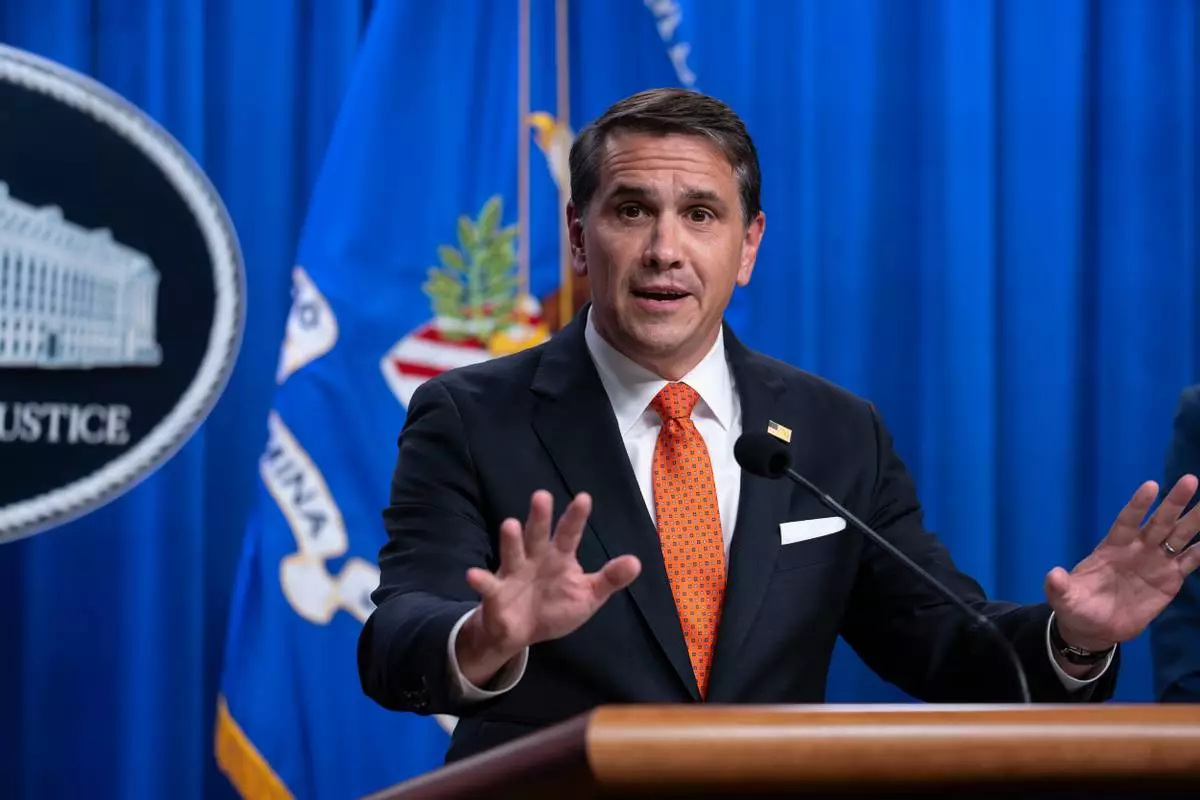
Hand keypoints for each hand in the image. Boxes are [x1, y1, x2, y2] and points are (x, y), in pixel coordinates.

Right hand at [455, 490, 640, 686]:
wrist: (522, 632)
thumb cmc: (555, 606)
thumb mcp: (587, 595)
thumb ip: (609, 579)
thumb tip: (637, 561)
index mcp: (559, 557)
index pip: (569, 534)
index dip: (575, 517)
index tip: (584, 498)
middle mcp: (535, 558)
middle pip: (538, 535)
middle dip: (540, 517)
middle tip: (542, 496)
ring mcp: (514, 573)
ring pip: (513, 552)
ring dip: (511, 540)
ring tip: (510, 524)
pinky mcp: (496, 592)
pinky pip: (488, 585)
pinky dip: (480, 580)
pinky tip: (472, 575)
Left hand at [1045, 475, 1199, 651]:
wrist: (1095, 628)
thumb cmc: (1077, 605)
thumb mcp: (1064, 598)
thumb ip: (1059, 586)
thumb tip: (1053, 575)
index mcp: (1112, 546)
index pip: (1127, 520)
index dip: (1138, 504)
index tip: (1150, 486)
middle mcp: (1137, 548)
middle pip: (1158, 521)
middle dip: (1174, 502)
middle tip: (1190, 479)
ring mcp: (1155, 562)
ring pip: (1178, 536)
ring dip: (1194, 520)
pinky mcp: (1170, 579)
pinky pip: (1189, 561)